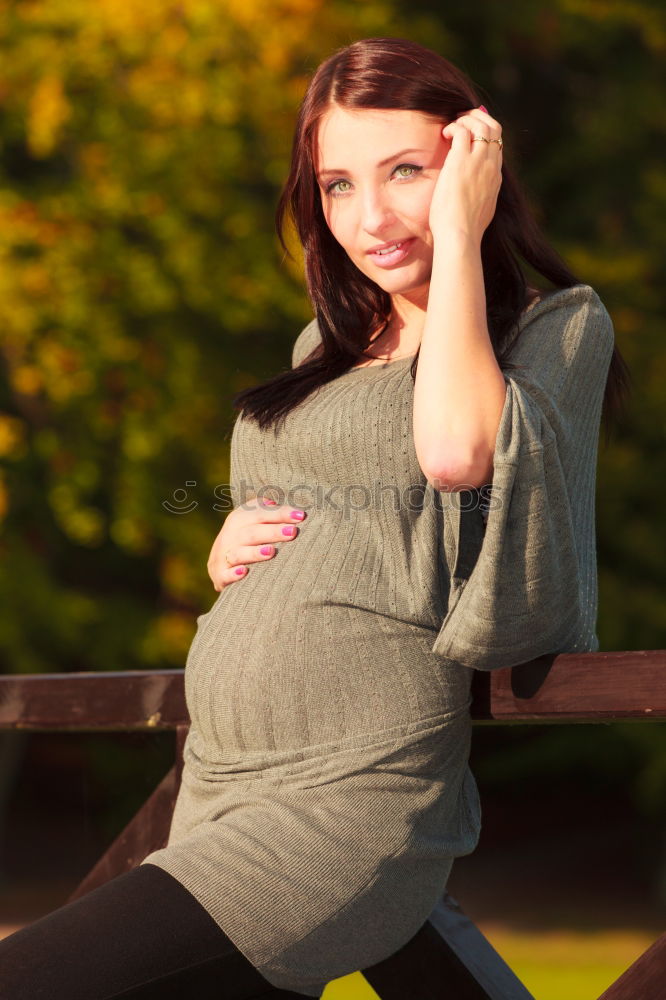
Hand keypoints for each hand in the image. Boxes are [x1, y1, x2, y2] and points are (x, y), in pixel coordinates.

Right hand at [207, 498, 305, 590]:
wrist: (220, 565)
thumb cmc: (247, 539)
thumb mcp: (253, 522)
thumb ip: (267, 511)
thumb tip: (286, 505)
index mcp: (238, 519)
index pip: (259, 513)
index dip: (279, 513)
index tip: (300, 516)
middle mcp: (229, 536)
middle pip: (251, 533)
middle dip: (272, 532)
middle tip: (292, 532)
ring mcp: (223, 556)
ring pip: (238, 553)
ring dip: (254, 553)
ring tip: (271, 552)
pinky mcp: (220, 576)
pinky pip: (225, 575)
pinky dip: (233, 574)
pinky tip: (244, 572)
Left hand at [428, 106, 502, 243]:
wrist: (461, 234)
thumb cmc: (464, 230)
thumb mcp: (480, 212)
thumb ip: (481, 199)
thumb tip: (474, 200)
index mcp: (495, 178)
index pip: (497, 146)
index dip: (485, 135)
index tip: (471, 135)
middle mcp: (490, 165)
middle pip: (494, 128)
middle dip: (478, 118)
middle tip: (462, 121)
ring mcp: (478, 161)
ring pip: (481, 124)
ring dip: (465, 120)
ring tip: (451, 126)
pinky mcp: (461, 160)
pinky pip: (461, 131)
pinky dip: (453, 127)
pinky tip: (444, 135)